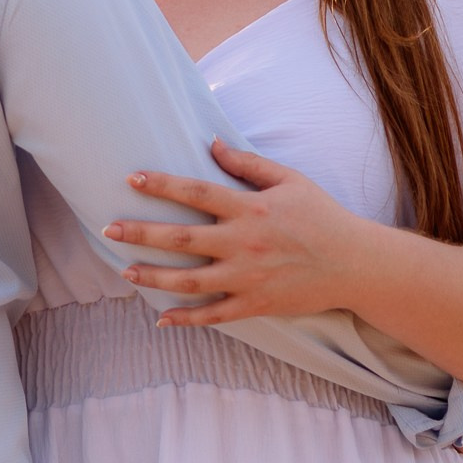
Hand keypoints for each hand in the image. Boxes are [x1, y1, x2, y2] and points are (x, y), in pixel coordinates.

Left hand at [107, 140, 370, 325]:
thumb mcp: (289, 179)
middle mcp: (244, 243)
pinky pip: (215, 315)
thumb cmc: (321, 216)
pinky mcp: (256, 304)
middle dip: (141, 234)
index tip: (131, 178)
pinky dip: (187, 319)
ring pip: (191, 281)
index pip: (196, 193)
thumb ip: (248, 163)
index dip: (161, 185)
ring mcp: (248, 277)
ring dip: (154, 277)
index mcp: (250, 208)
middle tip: (108, 230)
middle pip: (182, 239)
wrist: (355, 264)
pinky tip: (161, 319)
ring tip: (125, 271)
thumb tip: (212, 144)